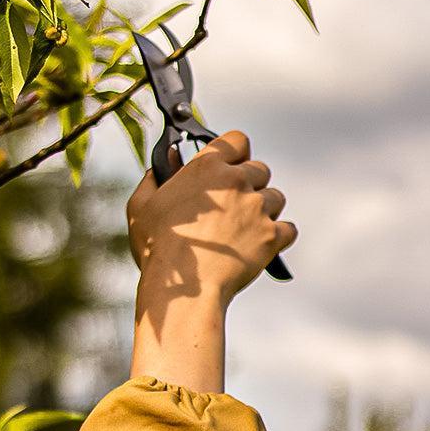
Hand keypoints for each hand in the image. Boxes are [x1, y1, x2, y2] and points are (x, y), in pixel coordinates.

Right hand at [127, 131, 296, 393]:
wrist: (185, 290)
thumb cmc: (157, 249)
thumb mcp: (141, 207)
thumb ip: (154, 178)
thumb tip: (162, 164)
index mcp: (207, 167)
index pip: (238, 140)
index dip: (235, 152)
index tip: (230, 166)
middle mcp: (238, 181)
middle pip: (260, 169)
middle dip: (250, 184)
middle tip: (233, 205)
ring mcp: (258, 208)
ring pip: (276, 197)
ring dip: (264, 209)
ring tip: (244, 229)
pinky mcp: (272, 236)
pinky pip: (288, 228)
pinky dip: (278, 236)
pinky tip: (261, 244)